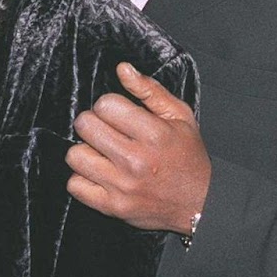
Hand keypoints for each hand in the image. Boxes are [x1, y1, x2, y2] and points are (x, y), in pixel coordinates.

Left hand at [65, 63, 208, 235]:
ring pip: (75, 155)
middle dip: (93, 124)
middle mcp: (136, 160)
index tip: (118, 115)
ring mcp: (122, 186)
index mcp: (154, 134)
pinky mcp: (112, 207)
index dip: (109, 106)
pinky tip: (100, 173)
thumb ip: (150, 90)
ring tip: (102, 154)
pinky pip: (75, 186)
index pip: (105, 104)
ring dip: (86, 151)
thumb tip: (122, 69)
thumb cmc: (188, 157)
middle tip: (107, 132)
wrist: (200, 203)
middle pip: (85, 126)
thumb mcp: (180, 117)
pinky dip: (83, 178)